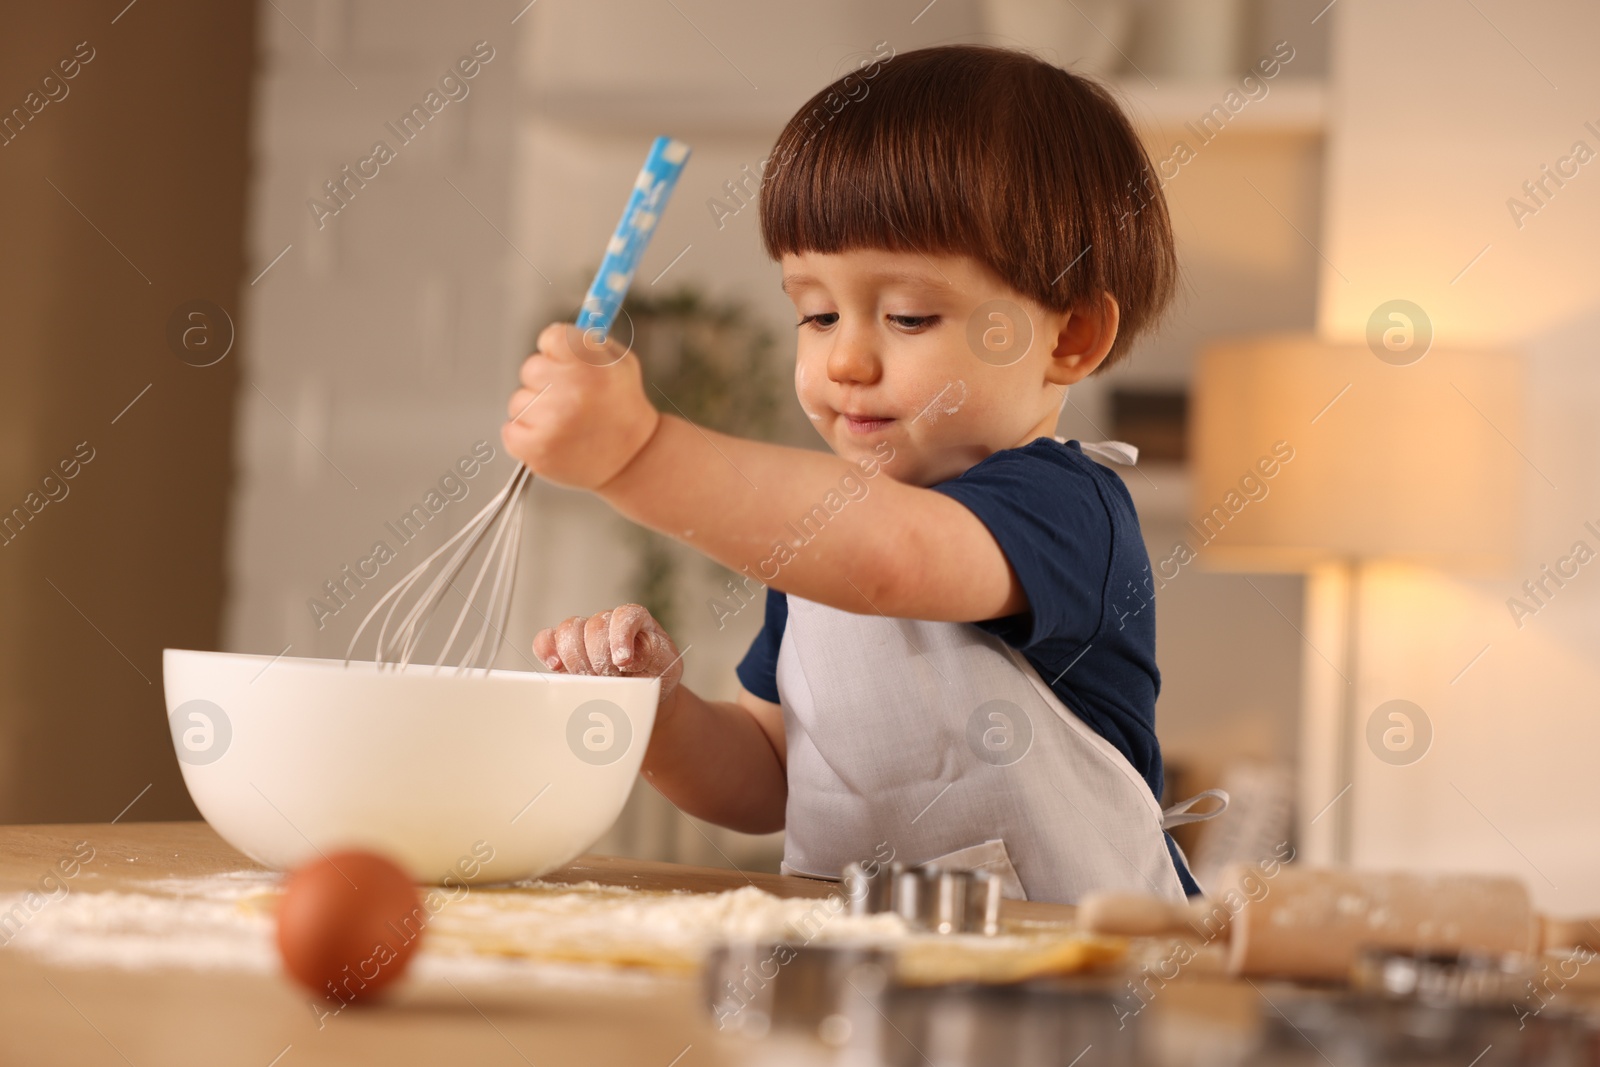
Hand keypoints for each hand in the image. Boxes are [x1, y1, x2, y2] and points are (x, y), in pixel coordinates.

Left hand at [501, 322, 660, 489]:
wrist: (633, 459)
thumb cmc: (623, 406)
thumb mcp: (621, 363)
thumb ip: (589, 338)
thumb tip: (558, 323)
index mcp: (590, 365)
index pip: (551, 337)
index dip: (559, 350)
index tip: (569, 363)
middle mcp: (570, 392)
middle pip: (530, 368)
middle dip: (546, 381)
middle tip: (572, 399)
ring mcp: (551, 422)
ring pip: (519, 401)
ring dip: (536, 410)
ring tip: (566, 424)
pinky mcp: (535, 449)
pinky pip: (510, 429)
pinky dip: (526, 435)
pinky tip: (553, 439)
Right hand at [533, 603, 683, 708]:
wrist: (642, 693)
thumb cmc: (656, 676)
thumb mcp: (667, 665)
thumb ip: (654, 653)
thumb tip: (632, 654)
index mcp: (635, 620)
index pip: (624, 616)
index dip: (620, 637)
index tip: (624, 661)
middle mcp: (607, 622)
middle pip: (593, 626)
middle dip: (600, 656)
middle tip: (608, 677)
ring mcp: (583, 634)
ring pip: (568, 630)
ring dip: (576, 658)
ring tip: (588, 678)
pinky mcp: (563, 650)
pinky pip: (546, 639)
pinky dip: (546, 650)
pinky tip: (555, 666)